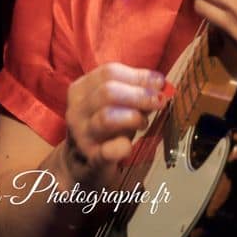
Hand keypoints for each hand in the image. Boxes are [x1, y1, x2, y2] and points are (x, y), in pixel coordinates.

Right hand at [61, 63, 165, 185]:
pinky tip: (130, 145)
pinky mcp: (91, 160)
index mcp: (80, 89)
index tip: (159, 82)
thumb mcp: (115, 103)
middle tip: (159, 100)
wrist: (81, 163)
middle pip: (108, 92)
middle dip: (139, 94)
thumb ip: (134, 91)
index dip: (138, 75)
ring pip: (106, 118)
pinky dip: (123, 146)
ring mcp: (81, 136)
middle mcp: (77, 110)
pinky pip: (108, 151)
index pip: (109, 72)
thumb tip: (158, 84)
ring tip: (144, 122)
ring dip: (133, 117)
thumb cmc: (103, 126)